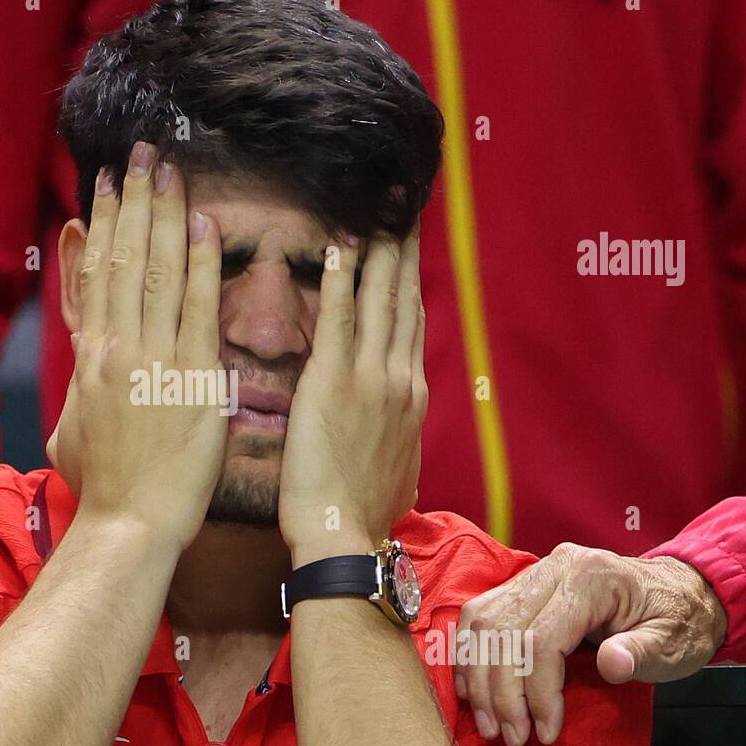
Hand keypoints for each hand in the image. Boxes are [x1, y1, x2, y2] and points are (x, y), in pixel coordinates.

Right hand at [46, 142, 226, 550]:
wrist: (129, 523)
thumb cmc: (105, 488)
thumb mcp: (73, 431)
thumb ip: (82, 391)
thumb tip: (89, 368)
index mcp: (92, 357)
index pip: (96, 276)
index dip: (101, 225)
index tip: (104, 185)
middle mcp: (116, 347)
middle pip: (123, 258)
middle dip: (132, 200)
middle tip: (140, 153)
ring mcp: (152, 358)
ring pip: (156, 271)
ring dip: (163, 214)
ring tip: (168, 168)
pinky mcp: (190, 377)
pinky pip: (197, 308)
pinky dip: (199, 264)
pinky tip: (205, 226)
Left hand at [279, 229, 425, 565]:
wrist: (346, 536)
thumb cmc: (362, 513)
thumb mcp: (396, 471)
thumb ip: (396, 441)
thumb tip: (398, 441)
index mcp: (412, 397)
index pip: (413, 325)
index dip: (412, 283)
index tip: (410, 249)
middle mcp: (400, 378)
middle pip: (404, 301)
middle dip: (403, 251)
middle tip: (402, 209)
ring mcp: (370, 378)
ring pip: (379, 300)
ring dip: (378, 252)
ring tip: (377, 212)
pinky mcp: (332, 383)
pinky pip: (337, 320)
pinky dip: (338, 281)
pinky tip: (336, 248)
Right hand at [455, 544, 728, 745]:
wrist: (678, 592)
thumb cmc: (677, 622)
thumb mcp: (673, 643)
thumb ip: (641, 652)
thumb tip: (612, 665)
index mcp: (591, 577)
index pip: (542, 638)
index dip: (537, 691)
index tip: (544, 732)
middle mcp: (554, 567)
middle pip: (503, 630)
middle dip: (500, 691)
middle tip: (510, 736)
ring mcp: (534, 573)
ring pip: (482, 622)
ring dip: (478, 677)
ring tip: (489, 723)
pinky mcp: (521, 585)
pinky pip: (480, 616)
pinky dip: (470, 655)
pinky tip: (474, 690)